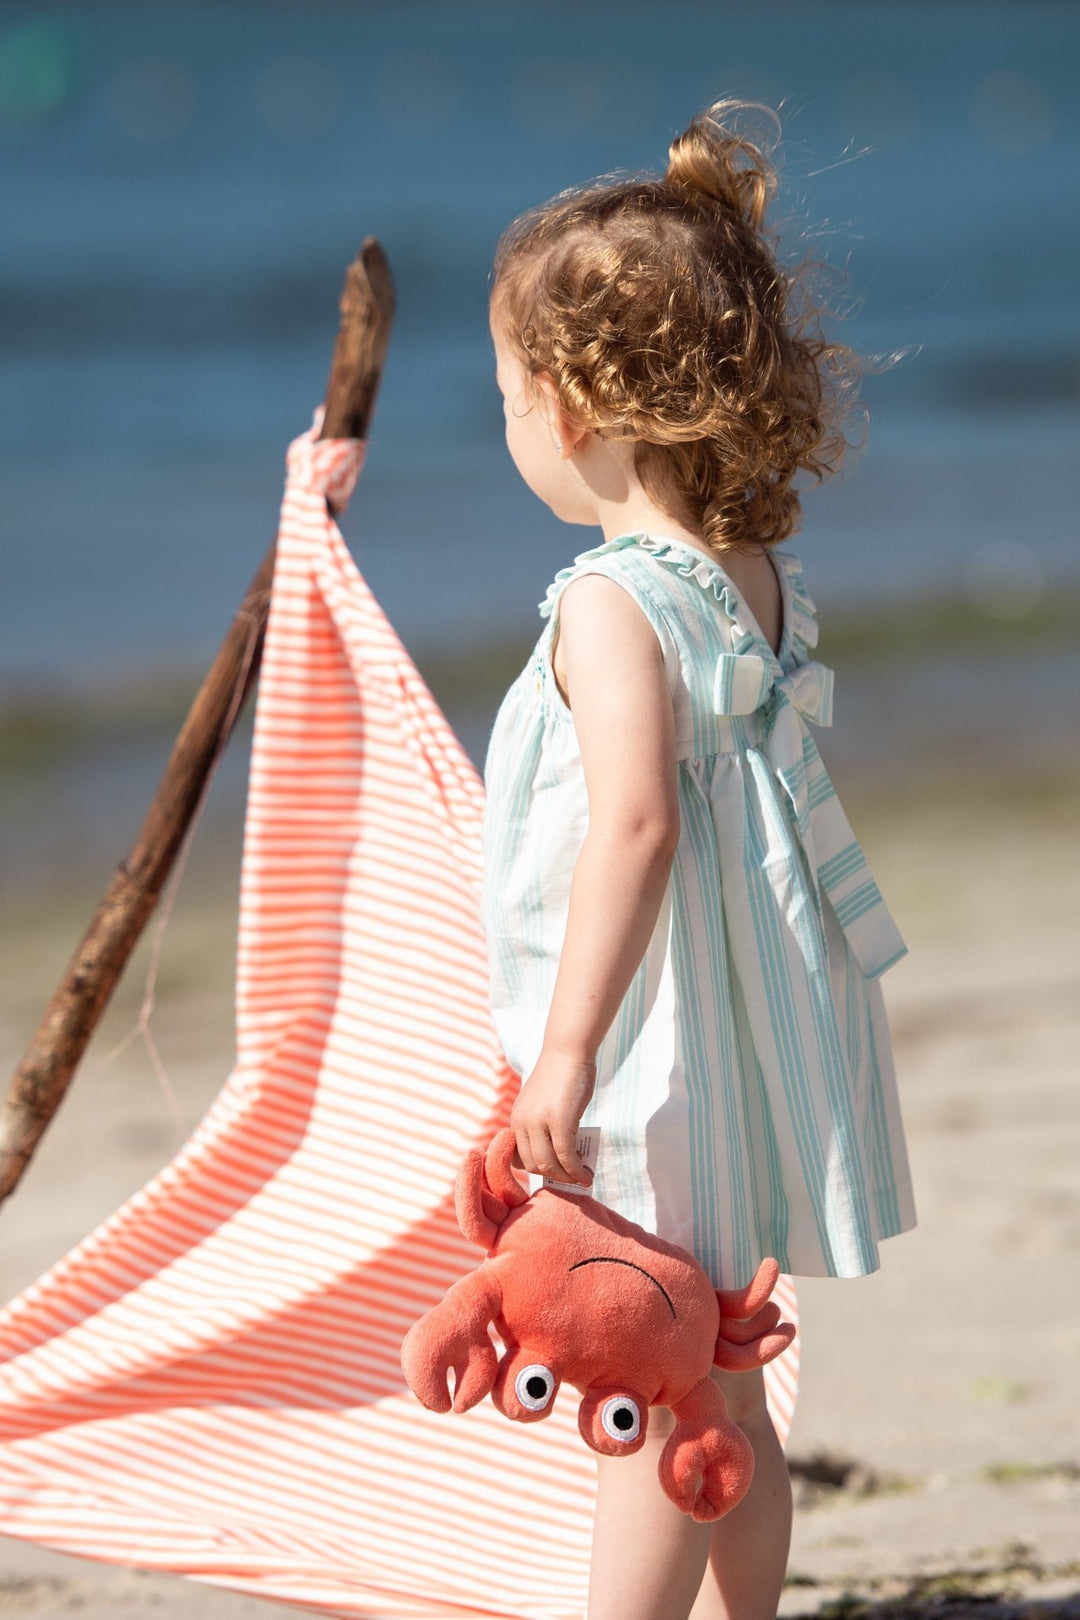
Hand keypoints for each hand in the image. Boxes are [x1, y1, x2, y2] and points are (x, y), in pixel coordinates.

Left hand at [510, 1048, 596, 1186]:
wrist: (568, 1051)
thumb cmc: (560, 1076)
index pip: (519, 1159)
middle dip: (554, 1177)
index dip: (538, 1171)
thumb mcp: (542, 1103)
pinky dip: (576, 1170)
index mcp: (516, 1119)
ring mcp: (539, 1122)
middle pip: (533, 1165)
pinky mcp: (559, 1121)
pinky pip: (566, 1155)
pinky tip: (586, 1173)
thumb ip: (542, 1126)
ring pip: (548, 1165)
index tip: (556, 1174)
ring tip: (582, 1177)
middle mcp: (522, 1122)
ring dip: (566, 1178)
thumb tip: (557, 1155)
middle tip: (573, 1178)